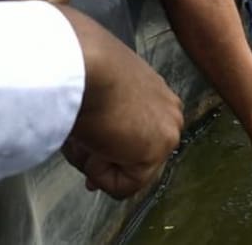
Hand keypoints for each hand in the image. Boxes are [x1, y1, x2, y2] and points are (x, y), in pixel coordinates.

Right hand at [60, 6, 182, 198]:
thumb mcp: (96, 92)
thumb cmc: (82, 69)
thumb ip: (103, 123)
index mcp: (157, 94)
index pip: (138, 136)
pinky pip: (122, 186)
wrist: (85, 64)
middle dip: (103, 159)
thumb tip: (94, 160)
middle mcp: (170, 111)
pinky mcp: (157, 150)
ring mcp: (168, 131)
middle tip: (82, 143)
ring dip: (96, 160)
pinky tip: (94, 141)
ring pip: (127, 172)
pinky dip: (98, 173)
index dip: (109, 151)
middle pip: (135, 156)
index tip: (89, 153)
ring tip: (85, 132)